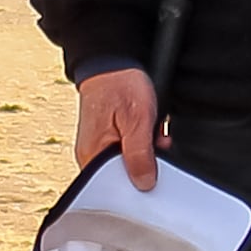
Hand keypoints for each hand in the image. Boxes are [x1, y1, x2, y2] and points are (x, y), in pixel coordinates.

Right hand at [74, 67, 159, 190]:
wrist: (111, 63)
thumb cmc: (120, 86)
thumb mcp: (137, 120)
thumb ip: (139, 154)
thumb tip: (144, 184)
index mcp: (93, 155)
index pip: (114, 187)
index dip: (139, 183)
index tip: (157, 172)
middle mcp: (92, 155)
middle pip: (124, 177)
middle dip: (147, 165)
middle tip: (158, 143)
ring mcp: (99, 148)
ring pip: (130, 164)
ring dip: (148, 153)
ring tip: (154, 132)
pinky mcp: (109, 140)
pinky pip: (129, 152)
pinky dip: (144, 145)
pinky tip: (151, 132)